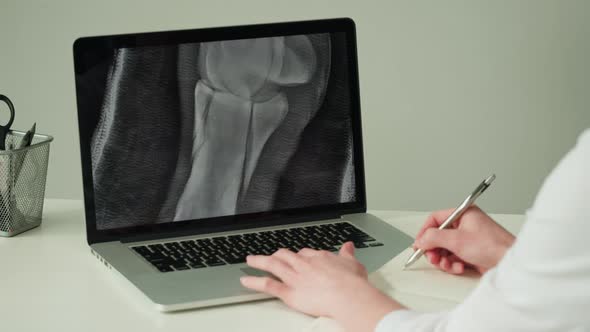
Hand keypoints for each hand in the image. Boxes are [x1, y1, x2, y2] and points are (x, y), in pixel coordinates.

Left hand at [240, 243, 402, 331]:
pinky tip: (246, 281)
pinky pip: (268, 285)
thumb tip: (348, 246)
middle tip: (272, 256)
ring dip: (259, 261)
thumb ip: (347, 254)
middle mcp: (303, 264)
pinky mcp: (289, 292)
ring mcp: (294, 277)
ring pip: (272, 265)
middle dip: (277, 255)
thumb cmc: (352, 283)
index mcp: (319, 257)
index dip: (299, 256)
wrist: (348, 295)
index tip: (297, 257)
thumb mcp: (353, 263)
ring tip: (250, 260)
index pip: (305, 253)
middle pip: (286, 255)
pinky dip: (255, 282)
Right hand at [414, 206, 514, 273]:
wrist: (510, 262)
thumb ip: (434, 238)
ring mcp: (468, 239)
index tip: (419, 243)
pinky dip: (453, 264)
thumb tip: (420, 240)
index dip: (425, 231)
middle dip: (434, 249)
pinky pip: (453, 257)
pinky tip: (459, 267)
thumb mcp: (457, 240)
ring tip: (446, 264)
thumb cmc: (493, 246)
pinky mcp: (471, 252)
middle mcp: (465, 225)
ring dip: (443, 259)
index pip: (436, 218)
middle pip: (438, 236)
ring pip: (445, 249)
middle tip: (432, 257)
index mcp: (463, 214)